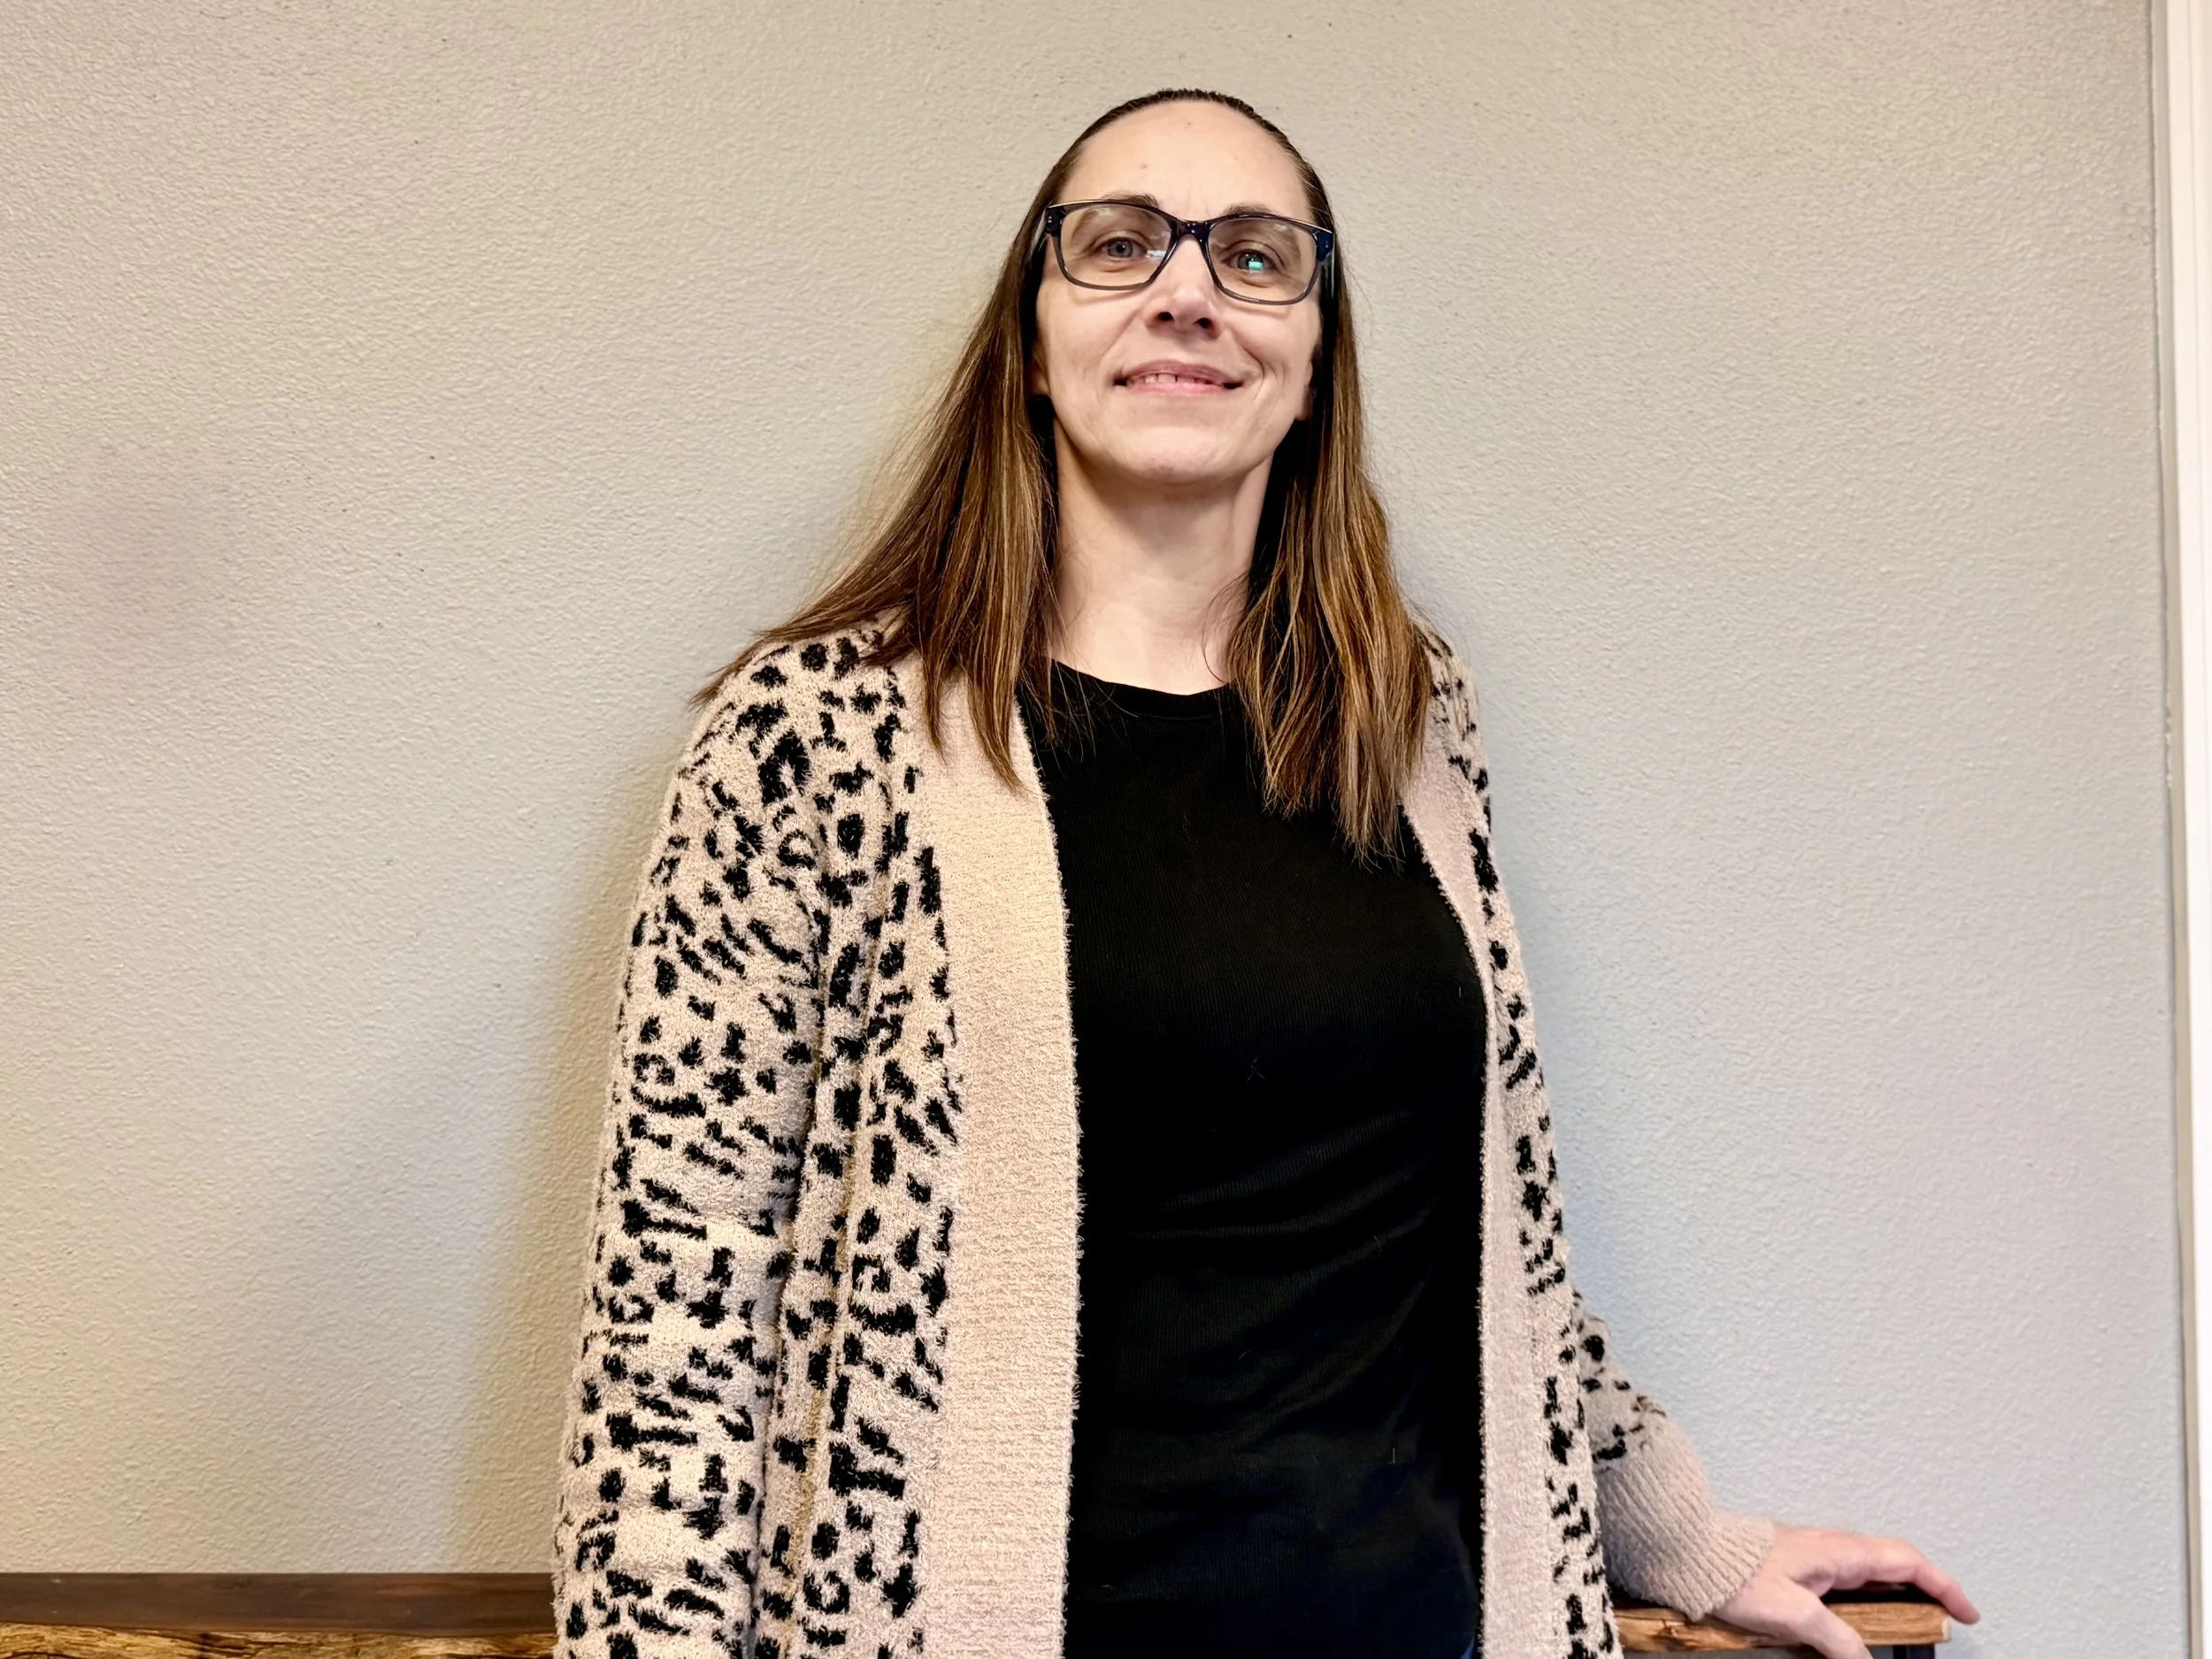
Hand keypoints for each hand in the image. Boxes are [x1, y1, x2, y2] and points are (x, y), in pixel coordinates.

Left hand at [1708, 1522, 1980, 1658]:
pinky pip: (1847, 1580)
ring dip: (1896, 1596)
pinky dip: (1867, 1600)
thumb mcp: (1793, 1614)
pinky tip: (1859, 1622)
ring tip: (1908, 1627)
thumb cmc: (1734, 1574)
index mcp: (1839, 1551)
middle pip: (1895, 1566)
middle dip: (1927, 1592)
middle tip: (1943, 1624)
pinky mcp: (1798, 1564)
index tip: (1967, 1613)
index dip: (1943, 1586)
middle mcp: (1832, 1547)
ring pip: (1871, 1574)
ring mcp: (1815, 1554)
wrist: (1690, 1552)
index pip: (1908, 1563)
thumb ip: (1836, 1639)